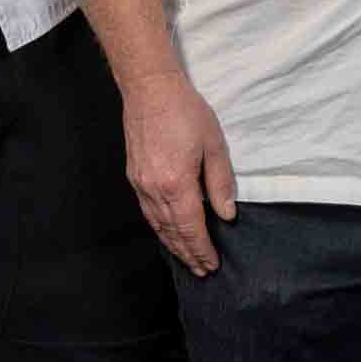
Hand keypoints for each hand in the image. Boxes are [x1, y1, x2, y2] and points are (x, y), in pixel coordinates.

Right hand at [122, 72, 236, 272]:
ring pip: (157, 226)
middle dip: (188, 254)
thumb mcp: (213, 144)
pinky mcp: (134, 177)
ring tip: (187, 259)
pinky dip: (160, 229)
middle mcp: (154, 190)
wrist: (150, 90)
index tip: (212, 265)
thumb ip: (220, 182)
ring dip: (173, 245)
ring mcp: (141, 185)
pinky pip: (148, 213)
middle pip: (172, 232)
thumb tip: (226, 214)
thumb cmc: (186, 112)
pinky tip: (167, 233)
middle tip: (202, 271)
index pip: (191, 227)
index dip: (202, 249)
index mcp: (177, 184)